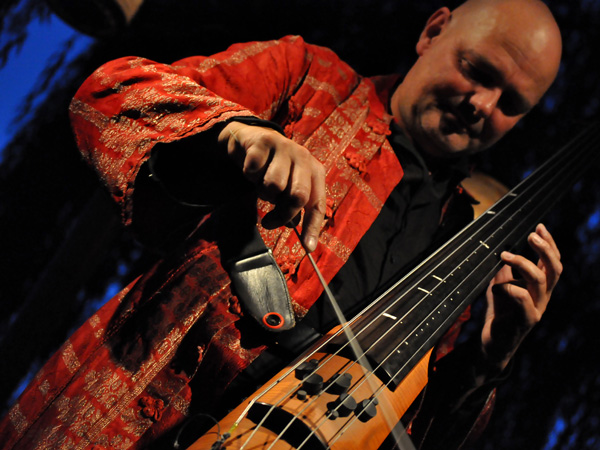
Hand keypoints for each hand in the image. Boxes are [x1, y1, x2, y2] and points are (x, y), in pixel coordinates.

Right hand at [218, 121, 325, 251]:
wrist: (249, 139)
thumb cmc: (272, 169)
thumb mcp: (287, 186)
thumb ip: (293, 206)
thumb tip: (296, 229)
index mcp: (314, 171)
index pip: (317, 203)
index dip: (313, 227)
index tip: (307, 248)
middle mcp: (303, 157)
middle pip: (298, 196)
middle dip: (282, 214)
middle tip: (269, 222)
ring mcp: (284, 146)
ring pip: (273, 185)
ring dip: (262, 192)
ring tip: (261, 186)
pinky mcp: (263, 141)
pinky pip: (253, 171)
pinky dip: (249, 176)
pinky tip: (251, 170)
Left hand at [481, 223, 561, 369]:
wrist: (493, 343)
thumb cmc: (499, 312)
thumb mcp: (501, 285)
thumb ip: (506, 269)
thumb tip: (503, 248)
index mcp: (541, 287)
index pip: (553, 262)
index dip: (550, 244)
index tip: (539, 227)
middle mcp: (543, 296)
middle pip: (555, 269)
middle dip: (545, 249)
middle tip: (530, 235)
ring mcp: (537, 308)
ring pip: (540, 280)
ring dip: (522, 263)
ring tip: (504, 255)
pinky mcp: (526, 320)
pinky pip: (522, 298)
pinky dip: (507, 288)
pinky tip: (495, 288)